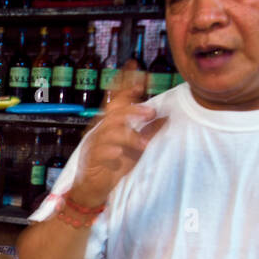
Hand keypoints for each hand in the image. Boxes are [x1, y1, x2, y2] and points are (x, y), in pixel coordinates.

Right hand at [67, 64, 163, 209]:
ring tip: (144, 144)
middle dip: (132, 109)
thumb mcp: (136, 147)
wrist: (92, 188)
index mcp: (110, 123)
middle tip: (151, 112)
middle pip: (114, 112)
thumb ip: (149, 132)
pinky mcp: (92, 159)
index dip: (125, 84)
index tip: (137, 71)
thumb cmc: (113, 165)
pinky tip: (118, 154)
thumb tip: (166, 117)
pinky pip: (100, 152)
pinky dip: (109, 151)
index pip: (117, 98)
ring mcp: (95, 144)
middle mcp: (101, 129)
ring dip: (128, 136)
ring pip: (109, 131)